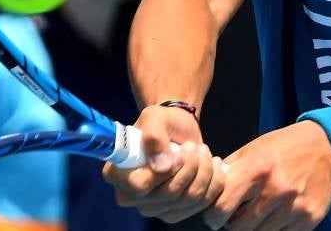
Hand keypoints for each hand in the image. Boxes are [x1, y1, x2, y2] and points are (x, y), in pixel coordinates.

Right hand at [102, 104, 224, 223]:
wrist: (177, 130)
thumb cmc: (162, 121)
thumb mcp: (155, 117)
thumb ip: (154, 136)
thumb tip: (162, 167)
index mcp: (117, 173)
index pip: (140, 186)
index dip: (165, 171)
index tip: (180, 152)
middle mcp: (131, 196)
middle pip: (169, 195)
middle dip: (191, 166)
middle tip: (193, 147)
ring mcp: (154, 207)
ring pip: (189, 199)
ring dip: (204, 171)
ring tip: (202, 151)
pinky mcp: (175, 212)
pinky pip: (202, 204)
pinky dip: (214, 182)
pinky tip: (211, 165)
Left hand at [203, 121, 330, 230]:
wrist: (326, 148)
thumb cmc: (283, 147)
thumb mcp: (254, 149)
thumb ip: (230, 169)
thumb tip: (208, 188)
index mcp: (257, 168)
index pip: (223, 206)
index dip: (213, 215)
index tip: (214, 216)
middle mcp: (277, 189)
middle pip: (239, 227)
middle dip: (231, 225)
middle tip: (233, 218)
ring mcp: (295, 206)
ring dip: (252, 228)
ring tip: (253, 215)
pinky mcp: (309, 218)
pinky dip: (273, 229)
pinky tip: (273, 216)